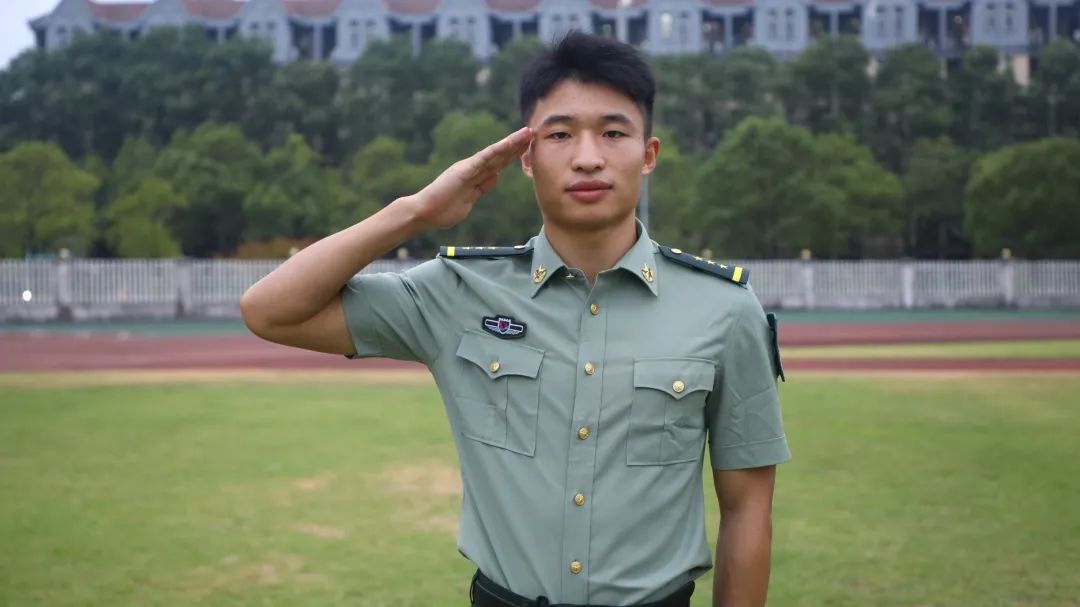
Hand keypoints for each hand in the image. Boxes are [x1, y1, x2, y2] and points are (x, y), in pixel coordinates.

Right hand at [404, 126, 534, 230]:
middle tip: (534, 132)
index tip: (529, 146)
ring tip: (527, 132)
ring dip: (512, 143)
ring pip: (495, 153)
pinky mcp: (463, 171)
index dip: (514, 154)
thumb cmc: (444, 210)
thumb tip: (496, 176)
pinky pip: (484, 159)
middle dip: (518, 145)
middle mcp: (474, 168)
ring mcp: (469, 168)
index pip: (499, 163)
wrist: (425, 213)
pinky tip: (509, 143)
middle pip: (500, 155)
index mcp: (476, 176)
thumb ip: (482, 187)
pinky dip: (497, 150)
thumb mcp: (470, 199)